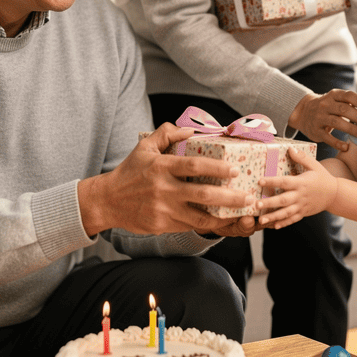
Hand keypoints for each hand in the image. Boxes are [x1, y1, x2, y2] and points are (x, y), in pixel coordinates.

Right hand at [79, 123, 254, 235]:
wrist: (108, 201)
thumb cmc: (130, 171)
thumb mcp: (144, 147)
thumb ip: (166, 133)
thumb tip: (190, 130)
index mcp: (161, 167)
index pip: (194, 167)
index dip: (217, 169)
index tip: (235, 170)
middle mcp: (164, 189)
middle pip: (203, 195)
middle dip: (230, 197)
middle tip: (248, 197)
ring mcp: (163, 210)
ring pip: (200, 217)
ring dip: (224, 216)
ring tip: (241, 213)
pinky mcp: (162, 225)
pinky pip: (189, 226)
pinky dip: (207, 224)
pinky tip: (221, 221)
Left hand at [252, 147, 336, 229]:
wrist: (335, 194)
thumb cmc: (323, 177)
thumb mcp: (314, 165)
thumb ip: (301, 158)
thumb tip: (290, 148)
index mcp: (301, 183)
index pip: (284, 182)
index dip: (272, 181)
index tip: (260, 180)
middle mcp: (300, 196)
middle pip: (283, 200)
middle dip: (269, 203)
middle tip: (256, 205)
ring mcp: (302, 206)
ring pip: (286, 213)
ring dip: (273, 217)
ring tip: (261, 220)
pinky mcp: (304, 213)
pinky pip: (293, 219)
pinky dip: (284, 223)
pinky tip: (274, 226)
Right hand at [288, 90, 356, 150]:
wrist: (303, 112)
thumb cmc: (329, 107)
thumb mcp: (336, 99)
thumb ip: (352, 103)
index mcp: (333, 95)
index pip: (349, 96)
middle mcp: (325, 104)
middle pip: (344, 110)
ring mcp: (319, 117)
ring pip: (337, 122)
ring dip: (352, 129)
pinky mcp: (315, 130)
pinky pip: (327, 137)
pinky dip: (337, 142)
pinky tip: (346, 147)